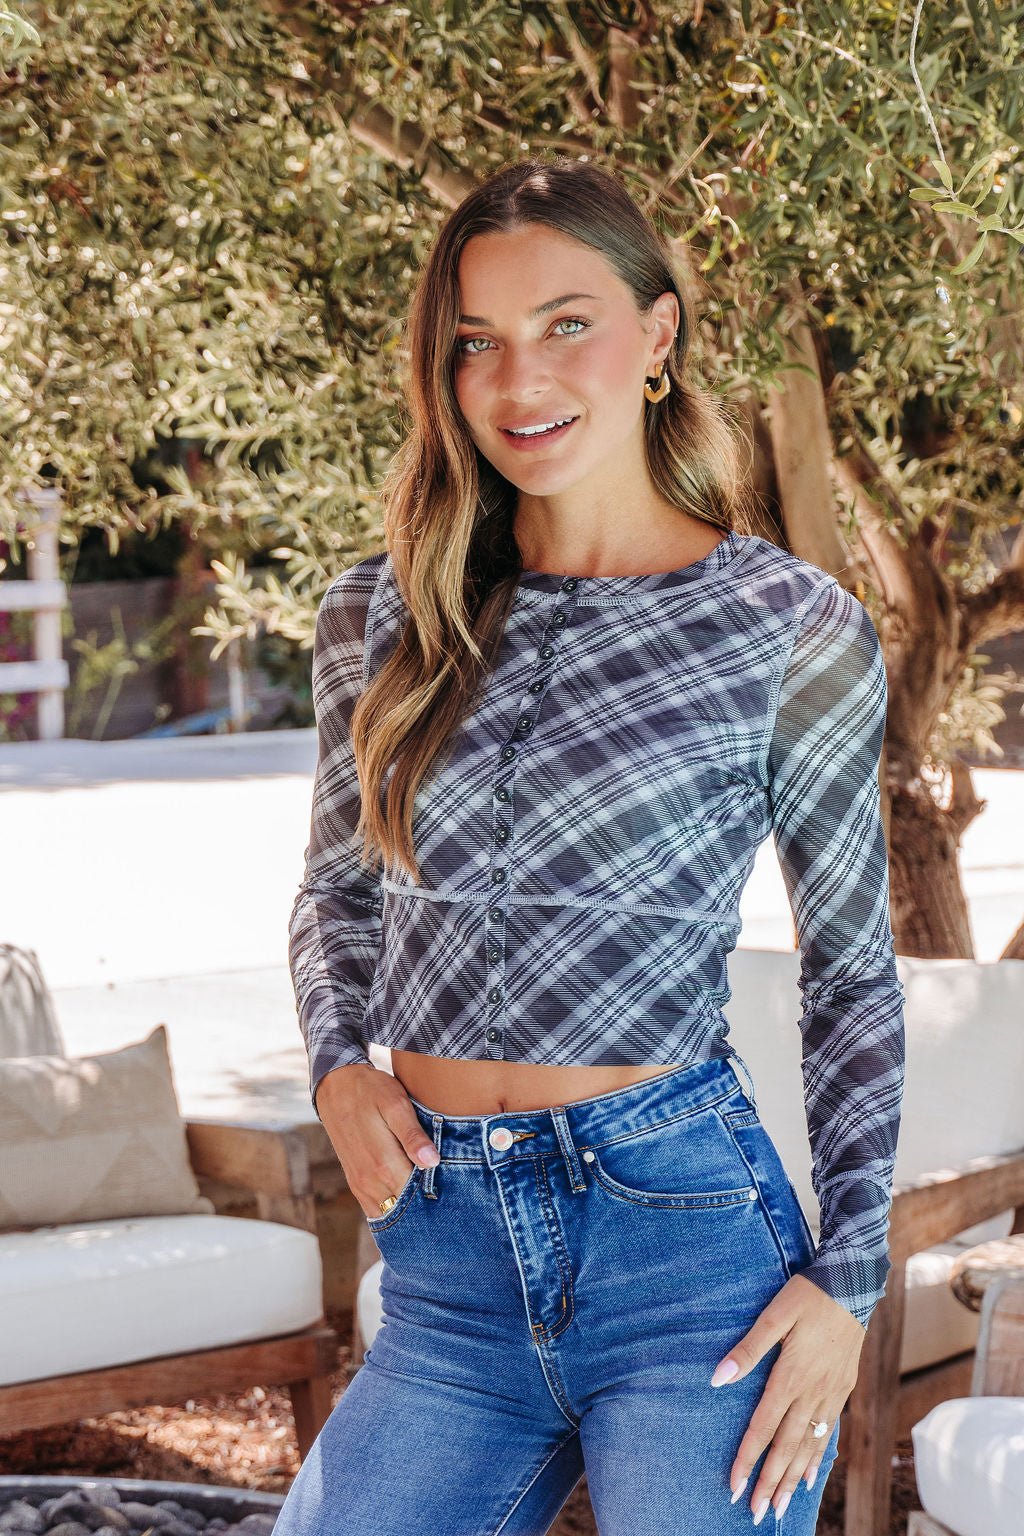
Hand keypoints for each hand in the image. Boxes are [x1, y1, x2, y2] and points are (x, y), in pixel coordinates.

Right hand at [315, 1062, 440, 1220]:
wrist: (336, 1086)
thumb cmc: (371, 1091)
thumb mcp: (396, 1105)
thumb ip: (413, 1136)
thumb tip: (432, 1162)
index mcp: (384, 1164)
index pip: (418, 1196)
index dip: (438, 1194)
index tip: (455, 1189)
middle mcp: (370, 1181)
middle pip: (406, 1208)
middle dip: (427, 1205)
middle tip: (449, 1197)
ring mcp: (360, 1185)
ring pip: (391, 1212)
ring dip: (410, 1208)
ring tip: (431, 1196)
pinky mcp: (355, 1183)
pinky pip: (376, 1210)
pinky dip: (393, 1209)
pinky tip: (410, 1198)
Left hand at [710, 1272, 863, 1524]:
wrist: (852, 1285)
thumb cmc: (807, 1296)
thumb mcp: (774, 1315)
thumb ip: (747, 1350)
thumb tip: (717, 1378)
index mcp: (791, 1376)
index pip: (763, 1427)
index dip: (748, 1459)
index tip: (734, 1486)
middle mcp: (811, 1392)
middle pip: (786, 1447)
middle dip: (770, 1482)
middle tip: (756, 1514)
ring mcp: (830, 1394)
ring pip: (809, 1446)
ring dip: (792, 1478)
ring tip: (780, 1506)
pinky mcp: (842, 1389)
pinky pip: (827, 1432)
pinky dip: (817, 1457)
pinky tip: (810, 1475)